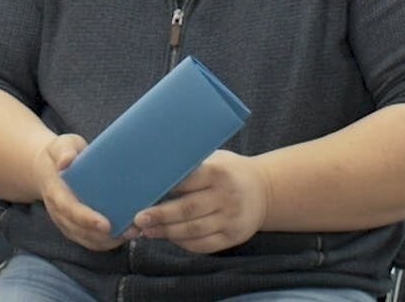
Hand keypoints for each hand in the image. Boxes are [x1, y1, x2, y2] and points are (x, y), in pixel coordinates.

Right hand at [33, 134, 132, 251]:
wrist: (46, 169)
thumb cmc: (59, 154)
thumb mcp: (61, 145)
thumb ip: (64, 151)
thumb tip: (66, 161)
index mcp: (55, 191)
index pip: (69, 209)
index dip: (87, 219)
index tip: (106, 224)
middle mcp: (58, 211)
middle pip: (80, 230)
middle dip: (105, 235)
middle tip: (130, 231)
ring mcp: (65, 222)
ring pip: (86, 239)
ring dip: (109, 241)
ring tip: (133, 233)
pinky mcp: (73, 227)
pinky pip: (89, 241)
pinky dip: (107, 243)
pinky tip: (125, 235)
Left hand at [133, 149, 269, 253]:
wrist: (266, 191)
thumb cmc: (229, 171)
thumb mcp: (214, 160)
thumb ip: (190, 167)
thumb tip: (151, 174)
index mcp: (218, 173)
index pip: (186, 182)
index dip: (164, 190)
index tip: (142, 194)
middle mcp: (226, 197)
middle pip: (187, 210)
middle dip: (160, 216)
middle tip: (138, 219)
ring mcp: (231, 219)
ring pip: (193, 230)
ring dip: (167, 233)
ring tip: (147, 231)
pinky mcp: (233, 237)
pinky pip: (204, 245)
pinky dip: (184, 243)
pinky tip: (170, 238)